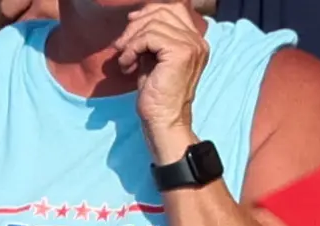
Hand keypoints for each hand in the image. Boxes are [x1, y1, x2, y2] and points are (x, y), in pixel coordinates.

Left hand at [113, 3, 209, 157]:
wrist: (165, 121)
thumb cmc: (157, 96)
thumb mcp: (154, 58)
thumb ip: (152, 38)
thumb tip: (136, 17)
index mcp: (195, 41)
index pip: (174, 9)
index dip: (149, 11)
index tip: (131, 26)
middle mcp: (198, 41)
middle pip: (163, 11)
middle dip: (137, 24)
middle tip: (121, 45)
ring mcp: (191, 46)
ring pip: (154, 23)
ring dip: (132, 39)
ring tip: (125, 58)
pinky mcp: (180, 53)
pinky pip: (149, 37)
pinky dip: (133, 48)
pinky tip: (128, 65)